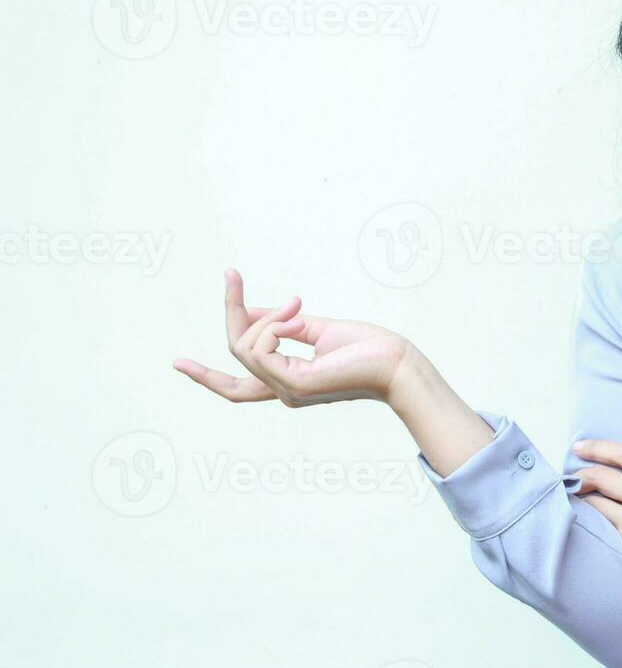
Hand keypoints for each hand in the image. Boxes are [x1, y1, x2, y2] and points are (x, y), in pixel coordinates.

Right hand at [172, 268, 416, 407]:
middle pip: (235, 354)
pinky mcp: (294, 385)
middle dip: (230, 313)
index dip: (207, 376)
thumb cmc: (369, 347)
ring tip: (298, 305)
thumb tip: (248, 309)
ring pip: (244, 346)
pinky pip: (259, 348)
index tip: (177, 363)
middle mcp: (283, 390)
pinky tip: (297, 316)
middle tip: (232, 275)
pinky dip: (272, 324)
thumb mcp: (316, 327)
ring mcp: (287, 391)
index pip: (238, 387)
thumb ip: (281, 322)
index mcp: (288, 381)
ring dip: (264, 316)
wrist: (398, 363)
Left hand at [571, 439, 621, 627]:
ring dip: (578, 488)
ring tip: (567, 494)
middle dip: (584, 465)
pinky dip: (582, 510)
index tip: (582, 446)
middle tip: (567, 472)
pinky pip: (600, 513)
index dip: (602, 447)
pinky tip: (574, 515)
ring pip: (600, 488)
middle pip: (610, 469)